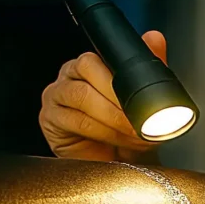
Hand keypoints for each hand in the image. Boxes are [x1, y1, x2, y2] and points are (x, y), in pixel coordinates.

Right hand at [39, 31, 166, 163]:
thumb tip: (155, 37)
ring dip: (113, 117)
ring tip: (134, 133)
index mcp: (94, 63)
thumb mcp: (145, 100)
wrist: (120, 165)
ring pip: (82, 95)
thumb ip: (150, 69)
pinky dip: (100, 131)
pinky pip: (73, 120)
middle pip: (89, 68)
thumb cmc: (128, 132)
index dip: (126, 74)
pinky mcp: (49, 118)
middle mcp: (72, 74)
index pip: (104, 55)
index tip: (146, 93)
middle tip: (141, 119)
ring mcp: (57, 94)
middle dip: (120, 97)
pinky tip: (116, 140)